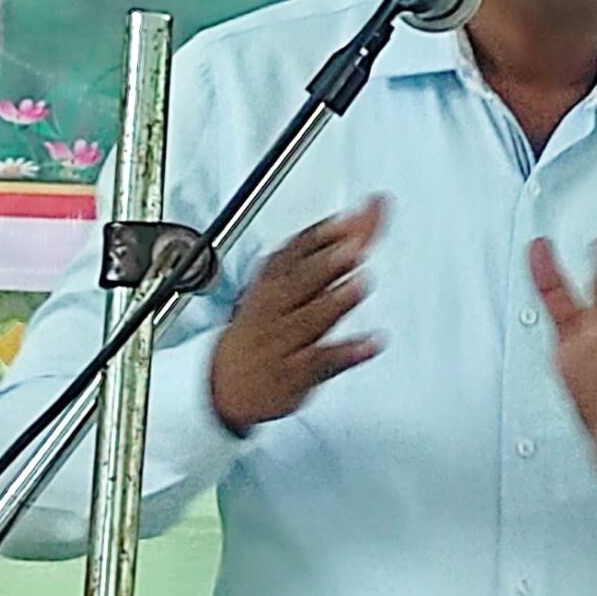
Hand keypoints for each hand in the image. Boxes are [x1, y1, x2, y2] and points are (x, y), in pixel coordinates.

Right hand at [208, 198, 386, 435]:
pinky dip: (347, 353)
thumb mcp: (285, 284)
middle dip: (327, 261)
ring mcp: (284, 340)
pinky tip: (371, 343)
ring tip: (361, 284)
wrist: (225, 384)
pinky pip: (322, 362)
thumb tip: (368, 211)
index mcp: (273, 279)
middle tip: (354, 245)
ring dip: (336, 301)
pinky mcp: (295, 374)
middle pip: (302, 280)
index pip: (298, 249)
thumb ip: (330, 250)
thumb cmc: (265, 325)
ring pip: (310, 319)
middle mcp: (276, 306)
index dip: (327, 232)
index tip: (353, 216)